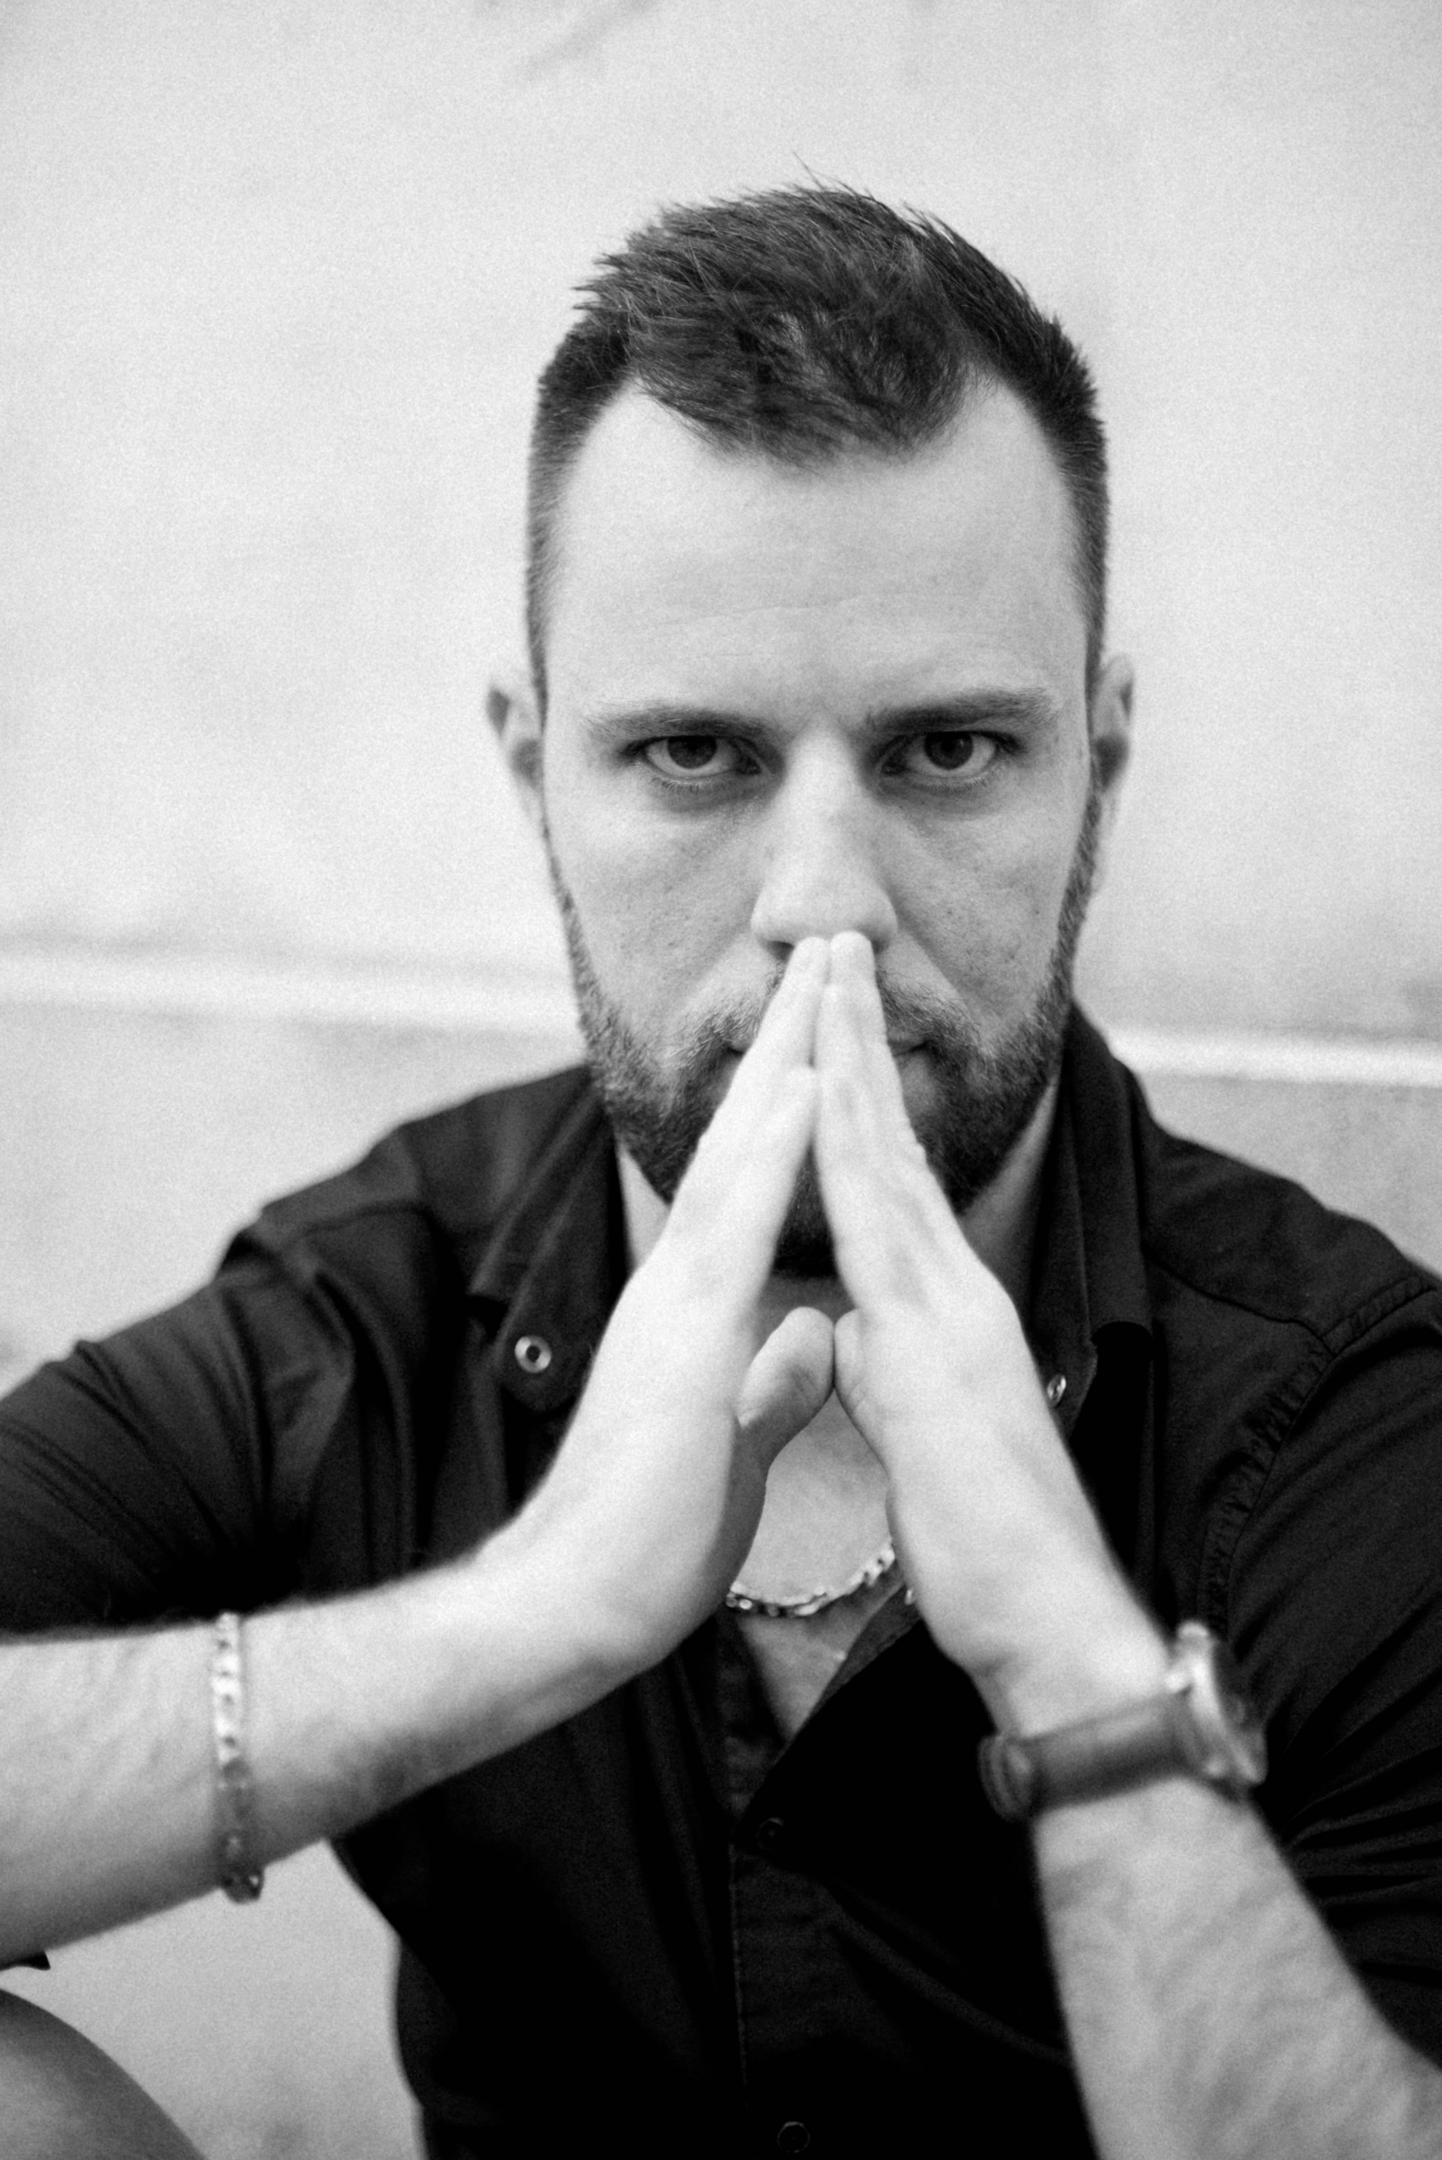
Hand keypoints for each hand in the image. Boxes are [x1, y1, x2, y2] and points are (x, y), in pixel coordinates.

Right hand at [517, 938, 834, 1676]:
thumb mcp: (733, 1438)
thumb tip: (814, 1338)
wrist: (575, 1604)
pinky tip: (806, 1087)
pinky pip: (737, 1226)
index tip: (831, 1024)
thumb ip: (771, 1380)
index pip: (752, 1179)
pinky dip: (774, 1150)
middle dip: (789, 1041)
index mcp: (697, 1304)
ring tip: (823, 975)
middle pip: (743, 1138)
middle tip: (827, 949)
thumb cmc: (649, 1532)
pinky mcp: (683, 1339)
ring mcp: (675, 1302)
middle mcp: (680, 1281)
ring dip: (784, 1059)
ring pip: (736, 1155)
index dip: (792, 1097)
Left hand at [813, 933, 1160, 1727]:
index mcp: (940, 1311)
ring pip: (888, 1159)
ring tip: (831, 974)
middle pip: (890, 1143)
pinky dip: (851, 1150)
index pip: (888, 1182)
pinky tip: (823, 1091)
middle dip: (856, 1042)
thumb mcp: (917, 1434)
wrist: (1042, 1613)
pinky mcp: (935, 1345)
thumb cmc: (984, 1540)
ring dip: (854, 1061)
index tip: (827, 1021)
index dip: (856, 1097)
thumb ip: (883, 1370)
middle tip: (835, 948)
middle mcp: (951, 1291)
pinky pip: (880, 1226)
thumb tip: (847, 1338)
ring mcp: (948, 1309)